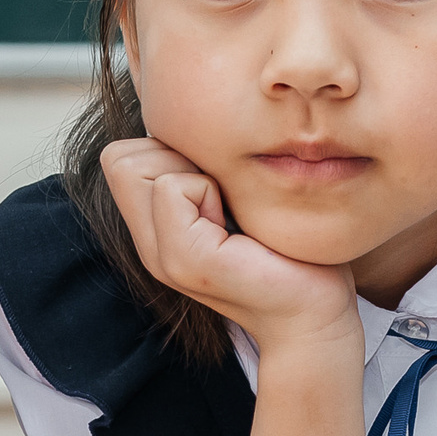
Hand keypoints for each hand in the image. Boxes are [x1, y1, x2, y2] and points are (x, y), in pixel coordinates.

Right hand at [100, 138, 357, 354]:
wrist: (317, 315)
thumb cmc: (289, 251)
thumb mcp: (232, 199)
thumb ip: (198, 171)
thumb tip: (189, 120)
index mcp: (156, 231)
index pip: (119, 156)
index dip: (164, 152)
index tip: (215, 186)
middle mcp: (148, 246)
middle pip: (119, 157)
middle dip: (174, 157)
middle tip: (222, 198)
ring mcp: (162, 257)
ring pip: (140, 167)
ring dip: (192, 173)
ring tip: (229, 212)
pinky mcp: (187, 260)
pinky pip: (173, 187)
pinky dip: (209, 190)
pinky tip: (237, 226)